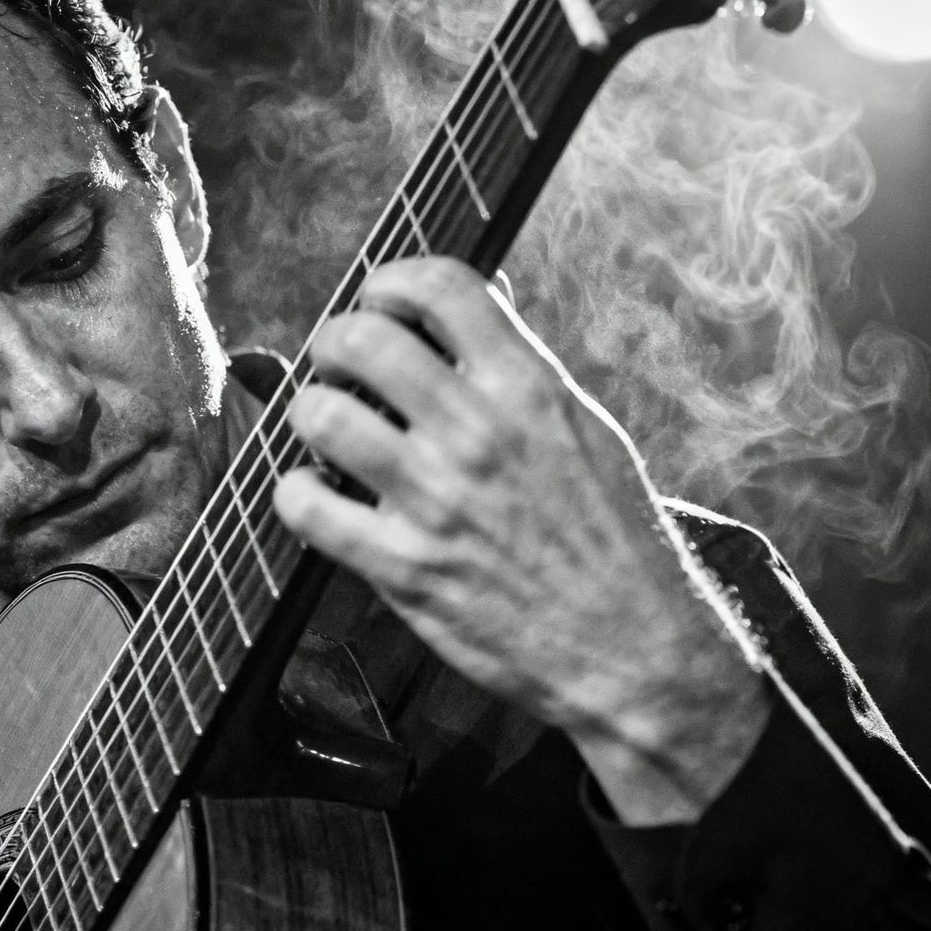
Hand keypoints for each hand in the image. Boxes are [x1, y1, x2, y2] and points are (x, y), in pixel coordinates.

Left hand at [273, 257, 768, 823]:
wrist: (633, 650)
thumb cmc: (612, 536)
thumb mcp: (584, 429)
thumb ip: (521, 365)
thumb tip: (482, 297)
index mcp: (530, 388)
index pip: (438, 285)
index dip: (390, 281)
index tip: (380, 302)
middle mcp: (479, 433)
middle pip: (360, 338)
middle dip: (334, 343)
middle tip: (338, 368)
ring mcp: (438, 501)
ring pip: (320, 414)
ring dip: (310, 414)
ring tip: (329, 431)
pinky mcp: (406, 568)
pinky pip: (306, 506)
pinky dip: (297, 494)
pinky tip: (319, 495)